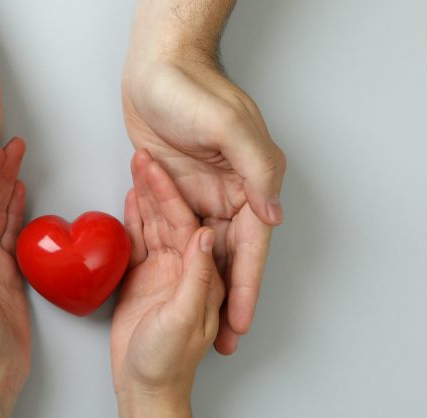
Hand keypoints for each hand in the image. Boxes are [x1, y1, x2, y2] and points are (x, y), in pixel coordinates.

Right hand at [112, 150, 224, 401]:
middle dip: (159, 185)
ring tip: (136, 165)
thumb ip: (196, 277)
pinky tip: (130, 197)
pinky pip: (141, 241)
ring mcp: (167, 271)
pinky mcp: (146, 278)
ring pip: (157, 224)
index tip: (158, 167)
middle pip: (174, 217)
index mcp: (206, 275)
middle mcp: (190, 268)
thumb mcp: (183, 318)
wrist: (143, 388)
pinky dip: (134, 219)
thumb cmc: (167, 362)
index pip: (189, 224)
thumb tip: (206, 234)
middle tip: (143, 154)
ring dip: (147, 195)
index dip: (172, 194)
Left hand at [122, 1, 285, 353]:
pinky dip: (171, 256)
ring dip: (201, 287)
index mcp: (251, 182)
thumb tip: (272, 215)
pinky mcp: (173, 188)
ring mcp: (200, 192)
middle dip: (225, 301)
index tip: (240, 326)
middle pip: (229, 258)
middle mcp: (229, 192)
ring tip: (192, 325)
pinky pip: (173, 230)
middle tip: (216, 342)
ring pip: (203, 251)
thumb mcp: (229, 127)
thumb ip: (257, 171)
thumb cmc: (191, 88)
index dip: (246, 289)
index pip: (251, 247)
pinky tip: (163, 281)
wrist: (154, 66)